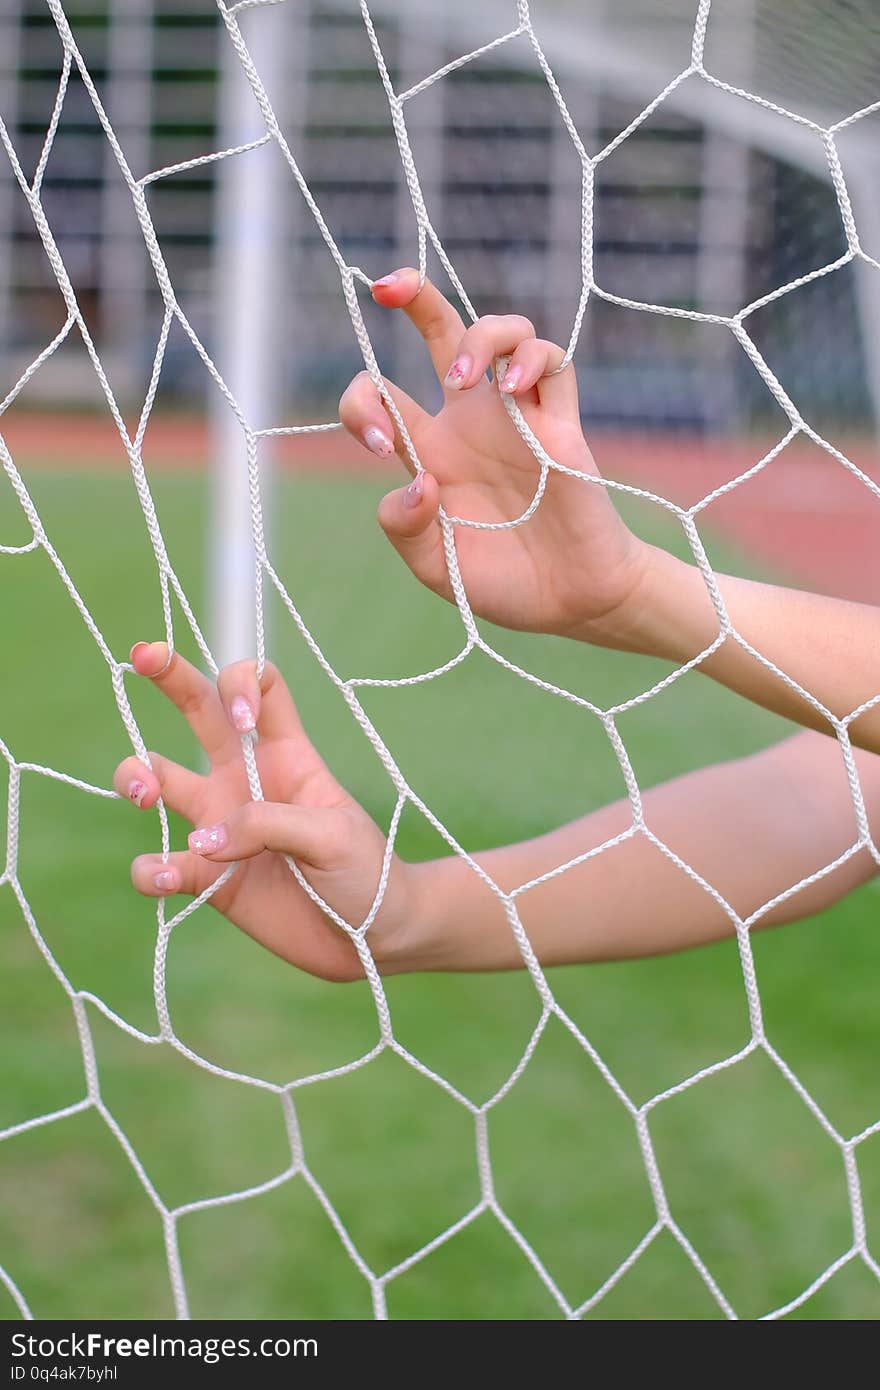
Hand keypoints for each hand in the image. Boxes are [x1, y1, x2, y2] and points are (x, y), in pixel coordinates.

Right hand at [114, 642, 420, 981]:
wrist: (371, 936)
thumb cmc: (365, 871)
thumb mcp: (333, 834)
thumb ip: (268, 824)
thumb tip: (202, 839)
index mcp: (286, 753)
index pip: (261, 686)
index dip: (242, 681)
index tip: (241, 715)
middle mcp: (246, 779)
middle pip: (199, 709)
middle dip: (169, 675)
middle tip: (140, 656)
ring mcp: (220, 826)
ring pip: (156, 779)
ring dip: (135, 776)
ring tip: (143, 793)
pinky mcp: (206, 878)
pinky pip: (159, 866)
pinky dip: (151, 870)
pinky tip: (166, 877)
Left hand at [339, 267, 647, 641]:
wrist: (572, 601)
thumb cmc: (502, 584)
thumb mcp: (435, 569)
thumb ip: (407, 529)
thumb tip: (417, 480)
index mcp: (429, 452)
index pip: (381, 397)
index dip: (364, 404)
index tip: (382, 446)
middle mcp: (470, 424)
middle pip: (440, 335)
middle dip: (414, 298)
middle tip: (386, 286)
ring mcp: (517, 419)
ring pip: (503, 334)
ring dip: (478, 336)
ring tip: (461, 378)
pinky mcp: (561, 425)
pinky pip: (555, 363)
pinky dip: (531, 359)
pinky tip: (513, 389)